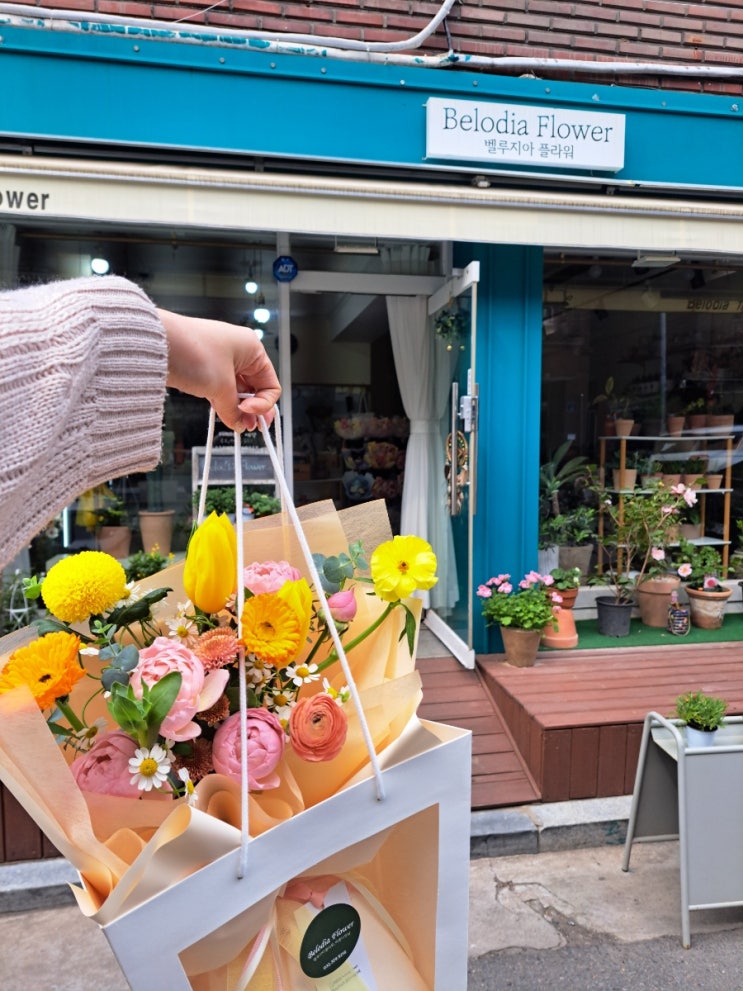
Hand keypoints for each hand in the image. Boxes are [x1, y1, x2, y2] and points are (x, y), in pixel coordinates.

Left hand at [157, 309, 280, 430]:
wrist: (155, 344)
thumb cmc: (192, 352)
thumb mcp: (221, 387)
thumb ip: (233, 410)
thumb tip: (240, 423)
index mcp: (252, 348)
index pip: (270, 384)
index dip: (263, 404)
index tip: (249, 415)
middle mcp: (239, 351)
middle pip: (254, 387)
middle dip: (252, 408)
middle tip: (250, 427)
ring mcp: (220, 359)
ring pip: (236, 389)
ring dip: (236, 407)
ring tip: (234, 423)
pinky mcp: (203, 366)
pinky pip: (220, 387)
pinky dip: (222, 401)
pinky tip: (221, 413)